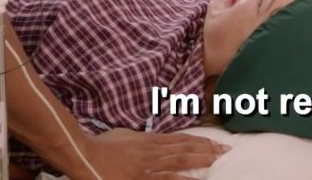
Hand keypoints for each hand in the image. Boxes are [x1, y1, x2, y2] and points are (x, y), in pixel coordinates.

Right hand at [68, 129, 228, 179]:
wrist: (86, 155)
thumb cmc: (102, 146)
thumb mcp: (124, 135)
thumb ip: (139, 137)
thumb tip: (147, 138)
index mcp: (150, 139)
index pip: (181, 139)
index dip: (200, 140)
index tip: (215, 142)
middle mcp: (153, 150)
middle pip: (185, 148)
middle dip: (207, 149)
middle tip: (225, 151)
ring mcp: (148, 165)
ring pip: (180, 161)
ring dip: (200, 160)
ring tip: (218, 161)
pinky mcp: (142, 178)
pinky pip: (165, 179)